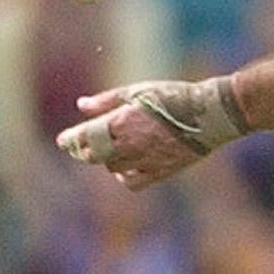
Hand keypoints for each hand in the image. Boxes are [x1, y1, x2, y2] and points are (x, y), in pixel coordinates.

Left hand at [56, 76, 247, 188]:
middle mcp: (129, 144)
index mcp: (121, 122)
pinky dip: (124, 176)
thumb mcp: (138, 91)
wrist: (209, 114)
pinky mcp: (160, 172)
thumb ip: (107, 101)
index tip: (63, 140)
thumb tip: (81, 105)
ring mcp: (144, 161)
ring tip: (107, 149)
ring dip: (105, 160)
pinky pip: (132, 182)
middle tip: (79, 146)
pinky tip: (124, 167)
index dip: (71, 140)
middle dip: (84, 150)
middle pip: (94, 155)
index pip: (85, 136)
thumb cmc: (173, 96)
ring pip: (111, 168)